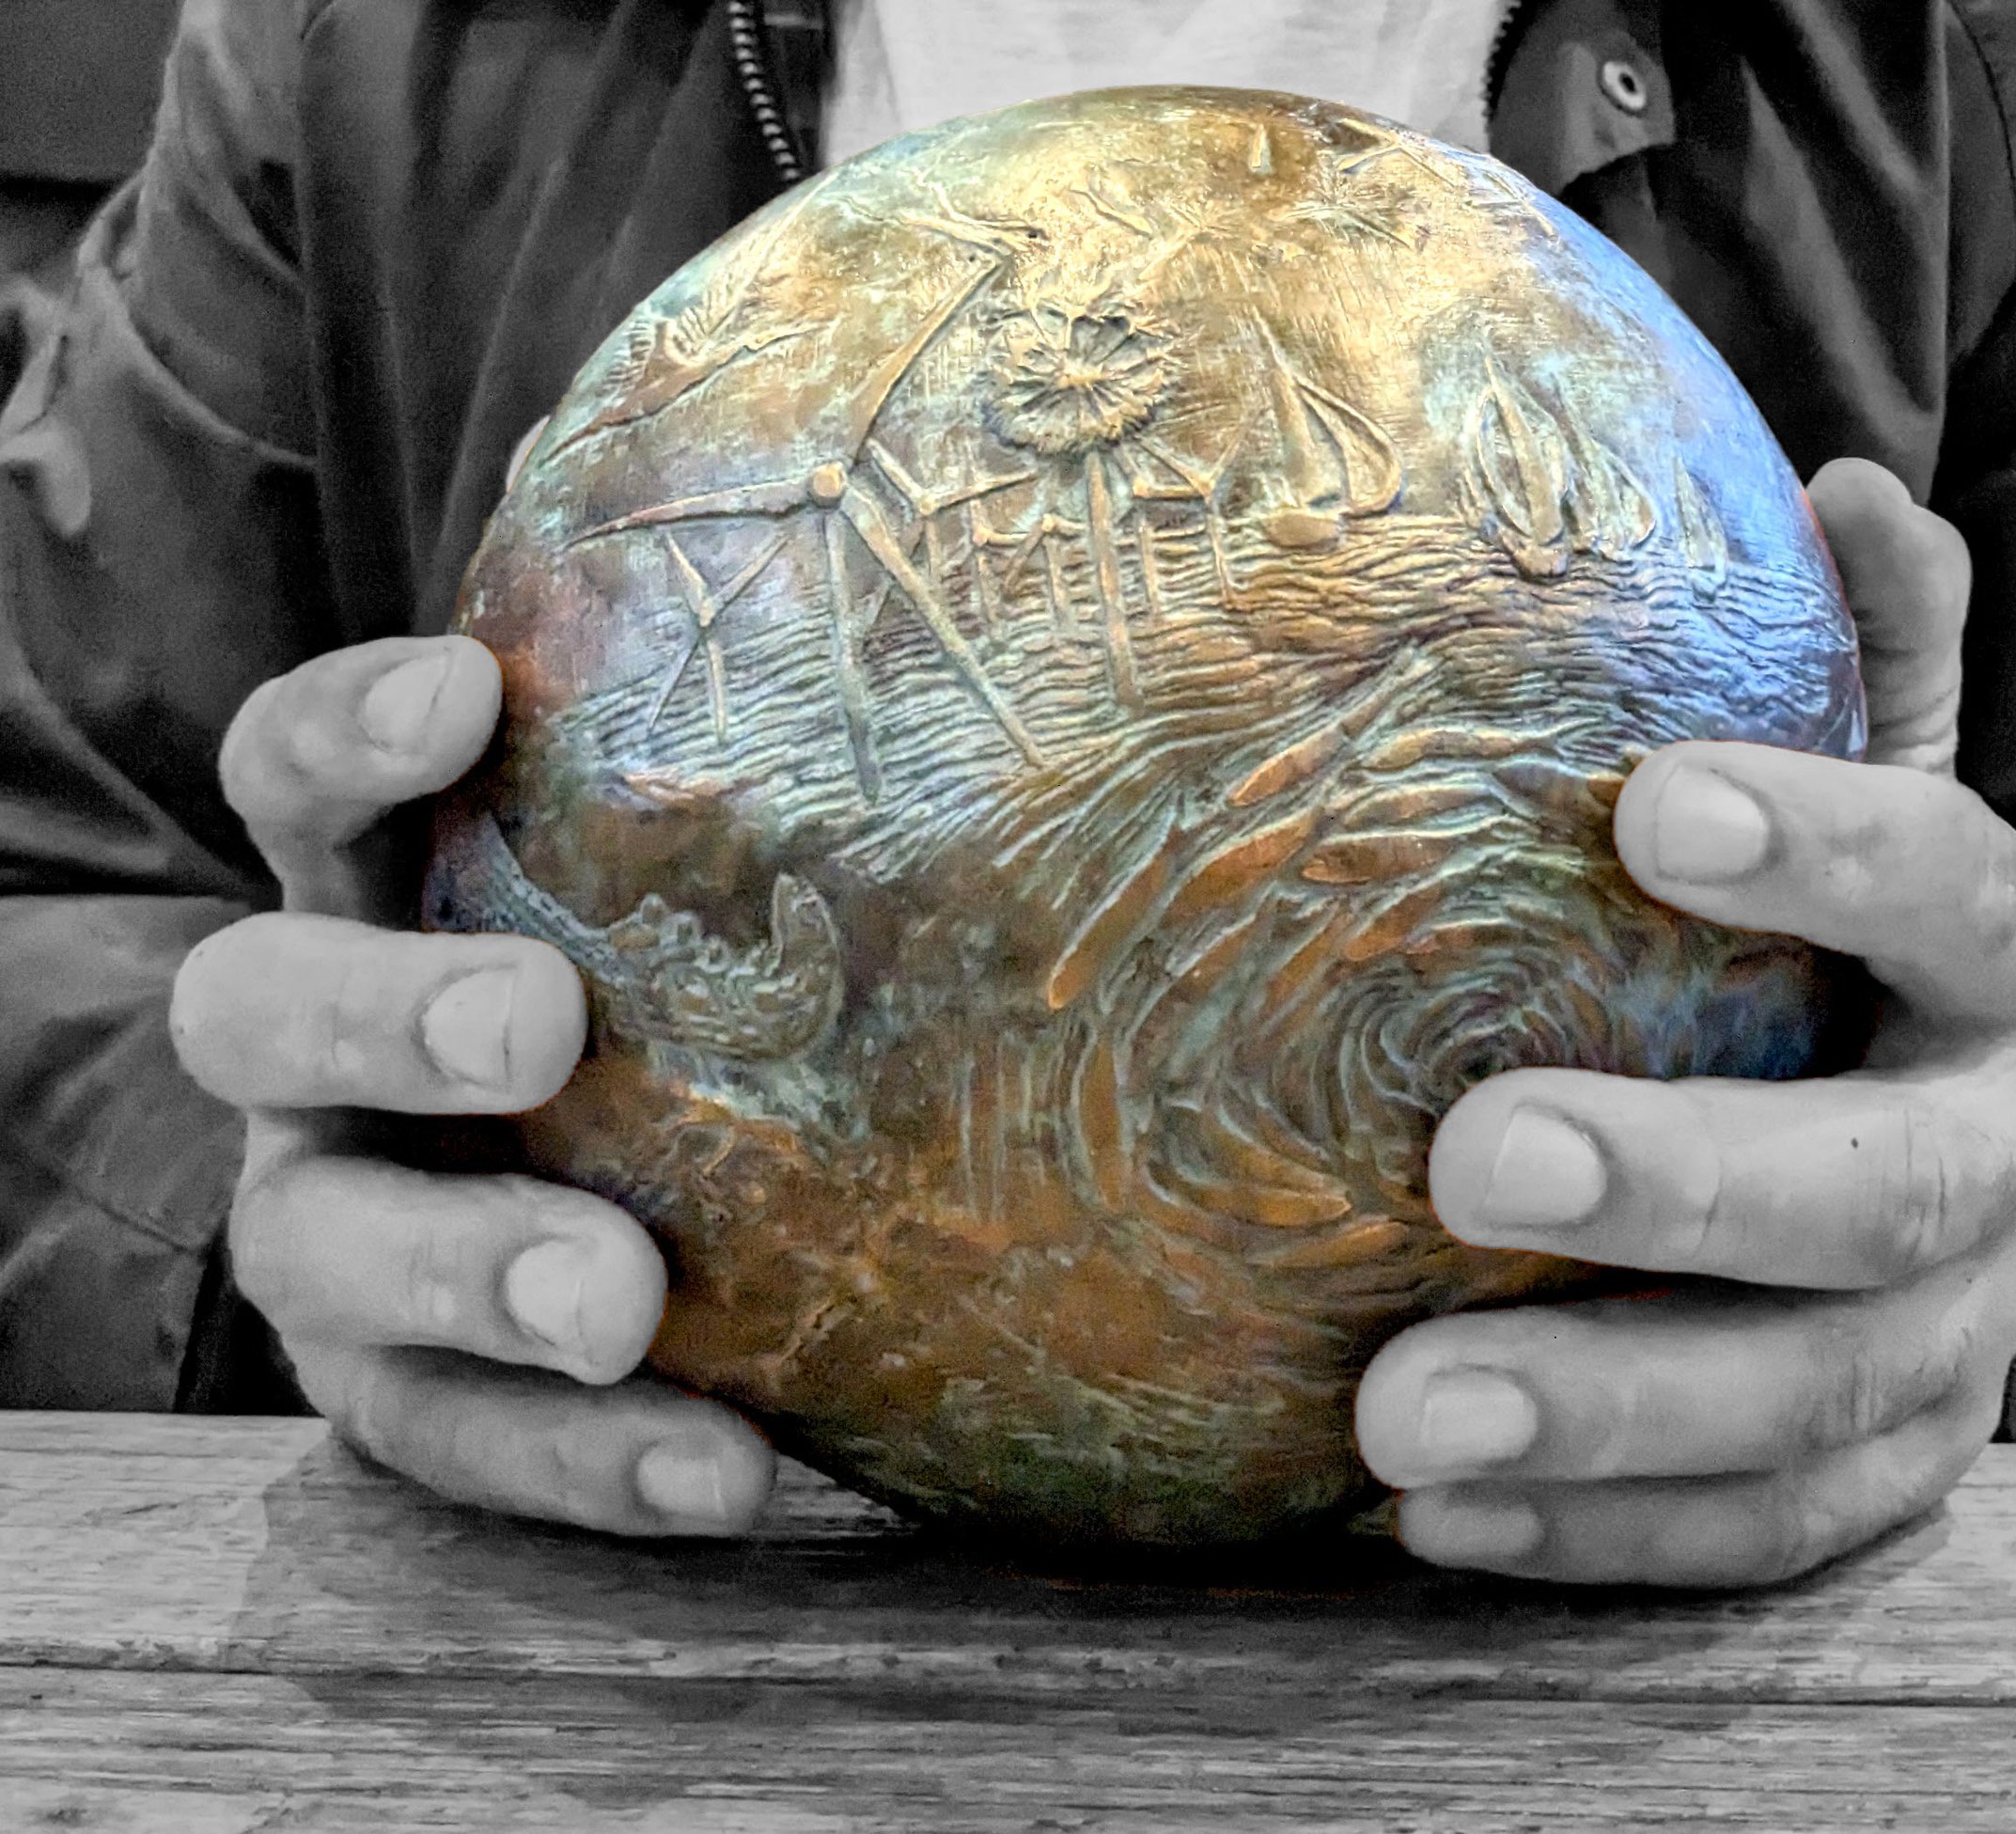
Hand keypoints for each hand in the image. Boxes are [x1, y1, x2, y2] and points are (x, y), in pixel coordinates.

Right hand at [170, 636, 776, 1533]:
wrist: (643, 1188)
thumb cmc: (693, 973)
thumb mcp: (696, 870)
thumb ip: (768, 768)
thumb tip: (1005, 580)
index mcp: (376, 889)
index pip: (304, 777)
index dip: (350, 734)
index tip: (458, 695)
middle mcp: (322, 1057)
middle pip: (259, 1008)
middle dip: (379, 1012)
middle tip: (532, 1024)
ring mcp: (341, 1227)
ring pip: (311, 1253)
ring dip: (460, 1271)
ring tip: (614, 1305)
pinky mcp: (398, 1387)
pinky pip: (448, 1441)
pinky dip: (578, 1461)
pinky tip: (733, 1473)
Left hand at [1356, 459, 2015, 1586]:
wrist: (1953, 1177)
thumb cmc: (1840, 966)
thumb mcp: (1861, 805)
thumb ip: (1857, 667)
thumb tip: (1844, 486)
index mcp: (1991, 975)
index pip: (1954, 891)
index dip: (1830, 847)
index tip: (1652, 809)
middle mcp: (1994, 1162)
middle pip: (1880, 1192)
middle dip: (1688, 1183)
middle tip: (1474, 1160)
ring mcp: (1952, 1345)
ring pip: (1816, 1400)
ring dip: (1609, 1417)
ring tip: (1398, 1420)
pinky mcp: (1883, 1476)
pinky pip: (1763, 1534)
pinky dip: (1605, 1537)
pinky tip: (1436, 1523)